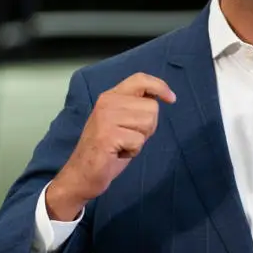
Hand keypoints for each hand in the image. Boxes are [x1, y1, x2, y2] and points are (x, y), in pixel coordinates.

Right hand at [46, 72, 175, 220]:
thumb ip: (135, 107)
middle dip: (148, 126)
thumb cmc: (107, 149)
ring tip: (122, 144)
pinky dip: (133, 151)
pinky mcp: (108, 135)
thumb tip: (159, 97)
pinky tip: (118, 153)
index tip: (171, 99)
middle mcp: (107, 102)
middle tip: (129, 137)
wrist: (81, 173)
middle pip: (152, 106)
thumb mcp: (121, 121)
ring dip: (140, 138)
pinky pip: (139, 140)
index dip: (160, 86)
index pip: (140, 79)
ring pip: (148, 122)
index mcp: (111, 96)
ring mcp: (106, 118)